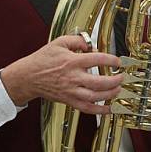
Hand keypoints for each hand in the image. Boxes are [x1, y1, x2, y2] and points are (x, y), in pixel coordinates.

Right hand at [1, 35, 122, 113]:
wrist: (28, 77)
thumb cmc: (42, 60)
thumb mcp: (59, 42)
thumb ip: (77, 41)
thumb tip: (91, 45)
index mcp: (72, 61)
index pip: (97, 59)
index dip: (111, 60)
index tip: (118, 61)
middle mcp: (73, 77)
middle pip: (100, 82)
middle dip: (115, 80)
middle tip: (122, 77)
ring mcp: (71, 91)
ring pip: (95, 97)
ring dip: (110, 94)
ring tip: (118, 90)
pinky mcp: (69, 100)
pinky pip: (87, 109)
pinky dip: (100, 110)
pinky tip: (109, 108)